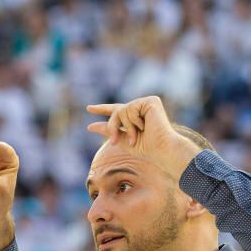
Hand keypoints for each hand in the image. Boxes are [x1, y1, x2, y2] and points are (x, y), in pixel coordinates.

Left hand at [87, 96, 202, 181]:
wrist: (161, 149)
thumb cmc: (146, 148)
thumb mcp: (122, 140)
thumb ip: (109, 131)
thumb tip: (90, 126)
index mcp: (135, 117)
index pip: (116, 111)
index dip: (102, 109)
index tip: (89, 109)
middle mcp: (141, 108)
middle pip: (116, 111)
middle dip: (112, 126)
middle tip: (113, 141)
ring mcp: (146, 103)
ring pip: (121, 110)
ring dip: (126, 127)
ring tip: (137, 136)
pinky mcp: (151, 101)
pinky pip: (130, 108)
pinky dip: (133, 121)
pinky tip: (144, 126)